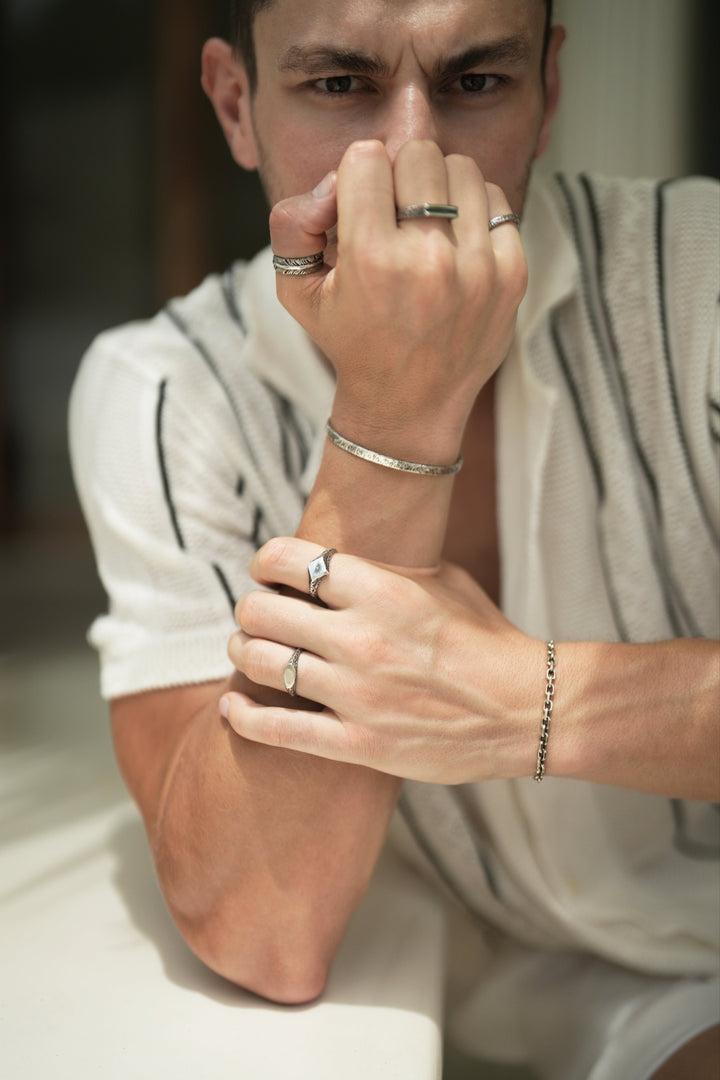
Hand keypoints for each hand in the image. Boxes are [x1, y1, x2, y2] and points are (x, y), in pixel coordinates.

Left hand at [222, 538, 542, 783]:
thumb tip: (333, 557)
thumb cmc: (484, 638)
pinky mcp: (358, 744)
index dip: (265, 560)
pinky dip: (244, 716)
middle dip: (251, 608)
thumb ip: (384, 567)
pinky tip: (234, 706)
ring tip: (248, 651)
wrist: (527, 709)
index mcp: (382, 590)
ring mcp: (357, 694)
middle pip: (263, 611)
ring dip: (242, 653)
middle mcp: (362, 638)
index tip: (265, 570)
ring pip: (259, 663)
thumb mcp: (442, 581)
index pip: (290, 558)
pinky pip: (276, 729)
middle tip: (257, 614)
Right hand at [270, 139, 527, 458]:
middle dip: (399, 175)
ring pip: (462, 168)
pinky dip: (474, 213)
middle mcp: (429, 262)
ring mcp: (479, 269)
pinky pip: (497, 200)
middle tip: (394, 215)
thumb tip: (335, 182)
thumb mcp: (296, 290)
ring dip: (440, 189)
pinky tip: (455, 246)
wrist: (409, 405)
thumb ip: (293, 222)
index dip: (357, 177)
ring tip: (426, 228)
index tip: (360, 209)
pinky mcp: (514, 275)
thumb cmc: (350, 340)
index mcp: (372, 262)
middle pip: (419, 152)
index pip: (367, 157)